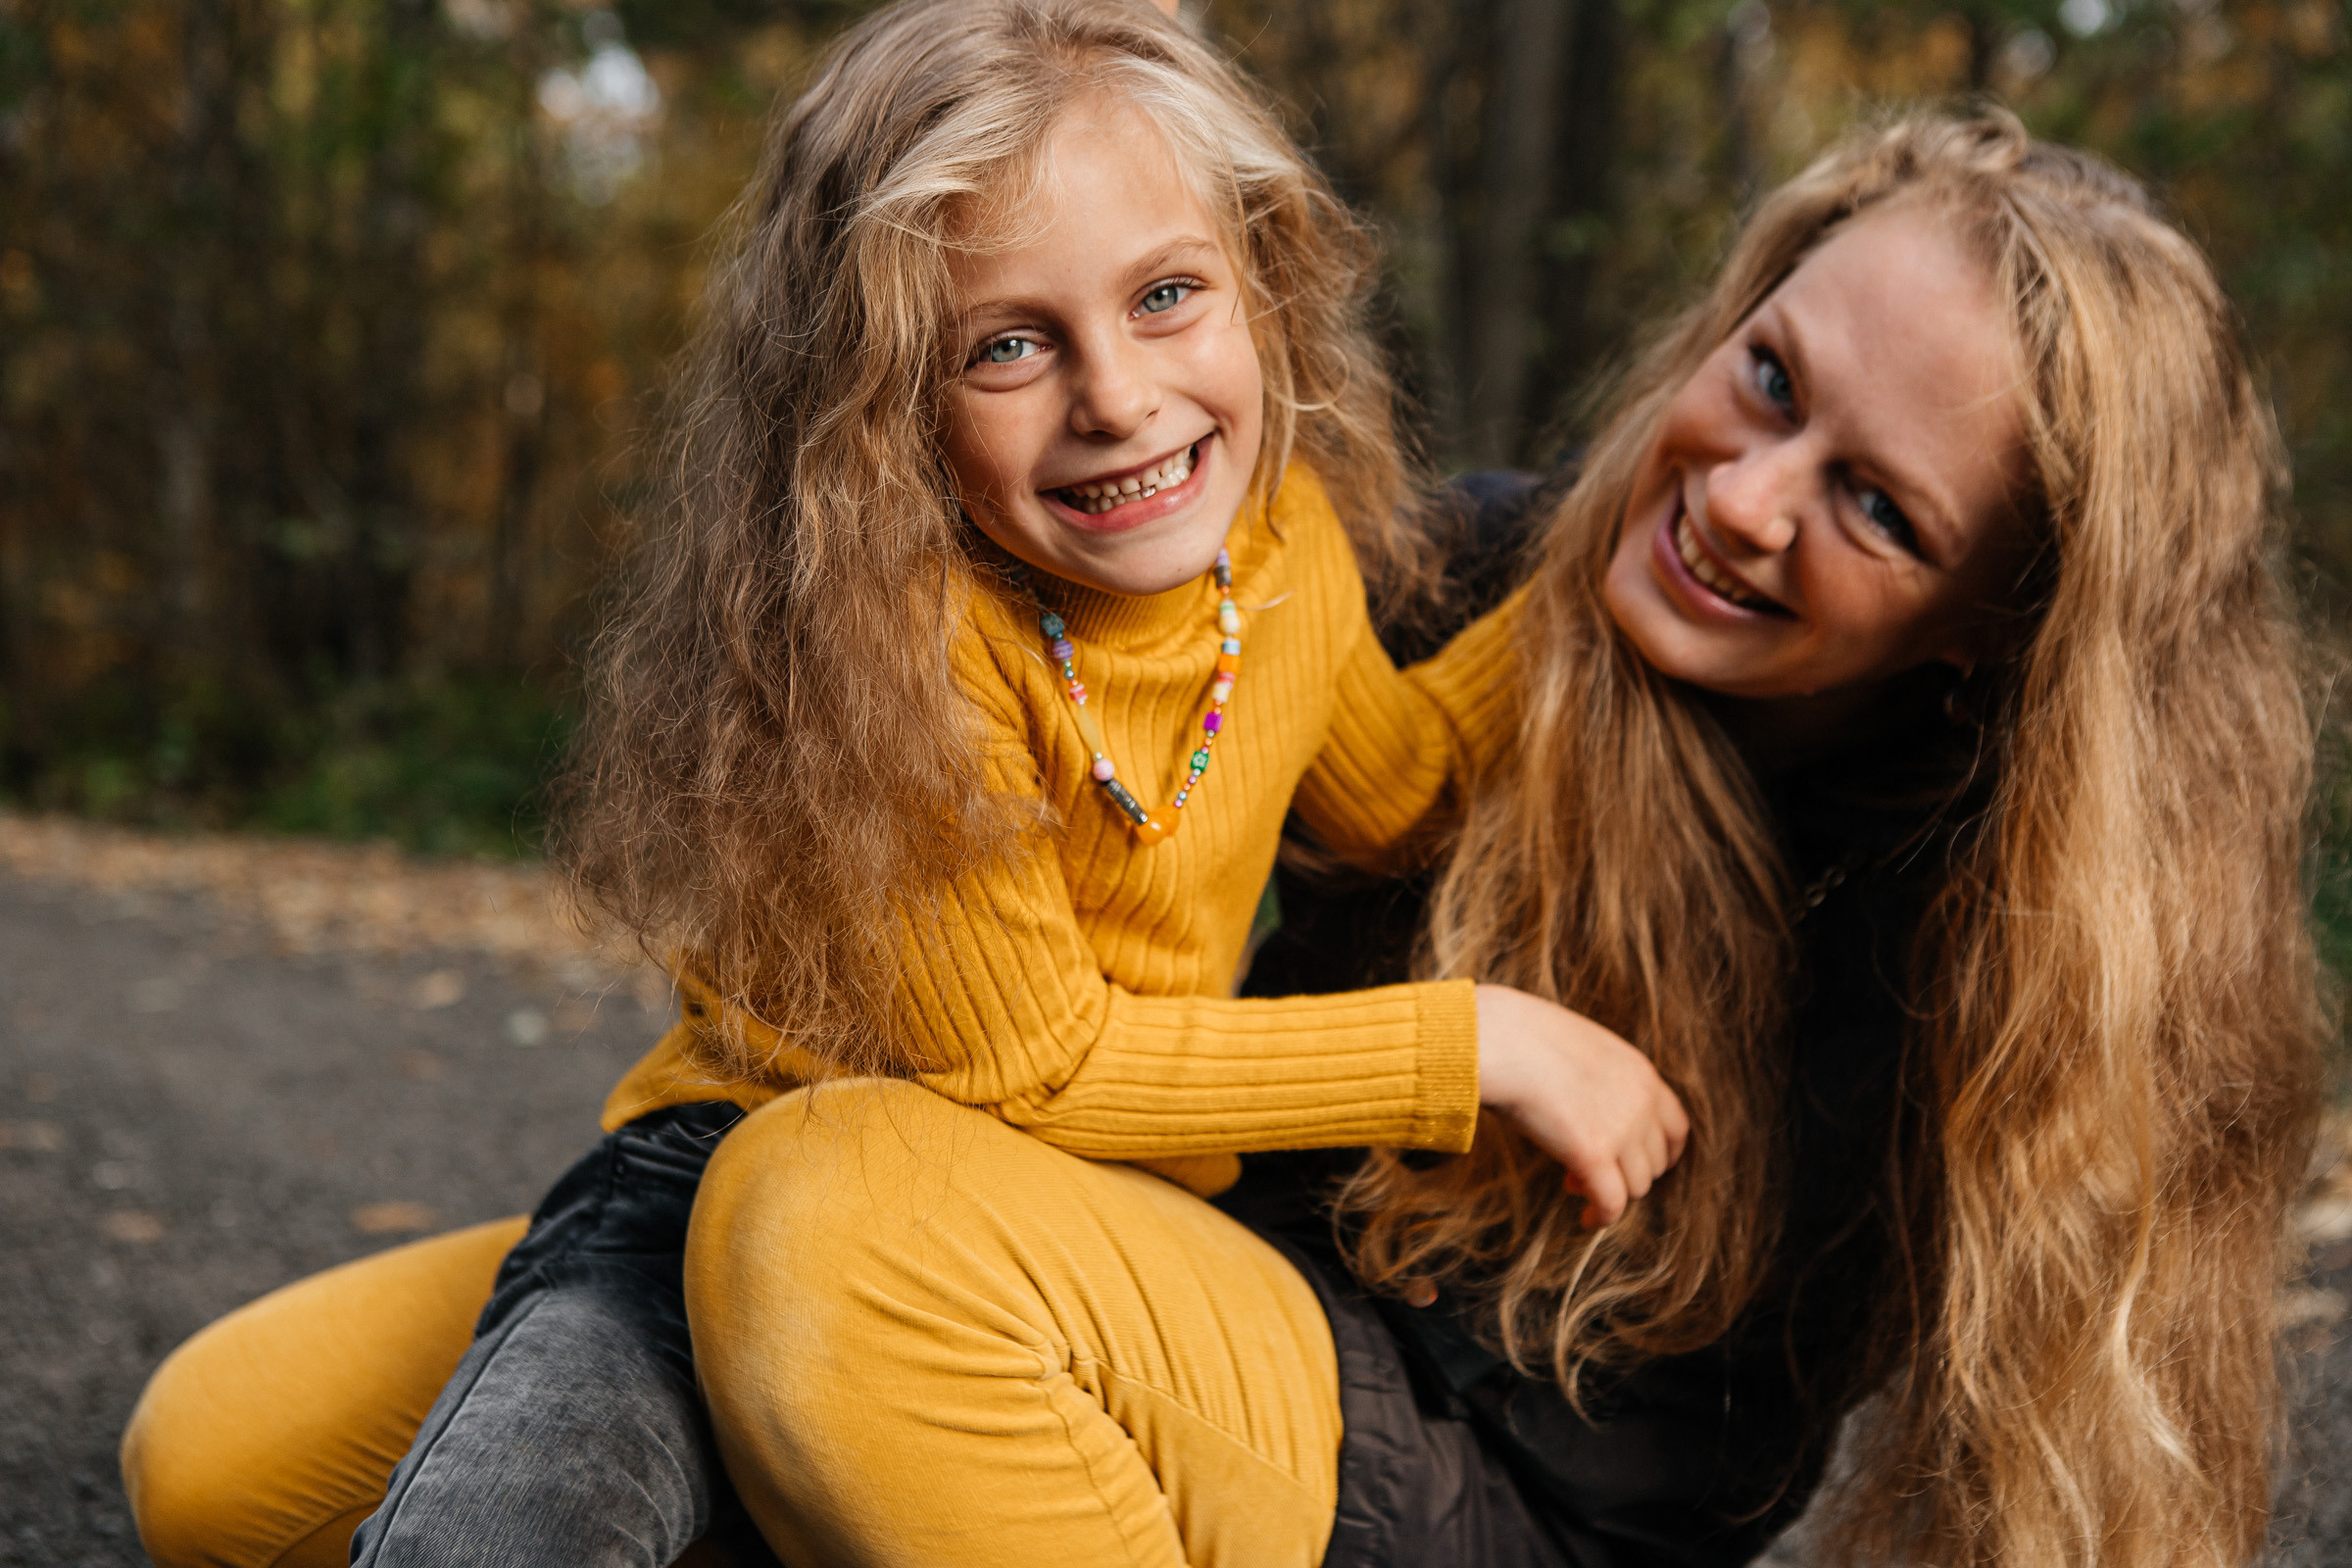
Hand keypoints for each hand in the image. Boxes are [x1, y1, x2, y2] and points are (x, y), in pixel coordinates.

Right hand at [1473, 984, 1689, 1227]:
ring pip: (1637, 1185)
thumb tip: (1587, 1104)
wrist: (1503, 1040)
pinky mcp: (1593, 1155)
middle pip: (1657, 1161)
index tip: (1641, 1163)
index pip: (1676, 1127)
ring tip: (1573, 1183)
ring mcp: (1621, 1130)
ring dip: (1611, 1192)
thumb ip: (1600, 1078)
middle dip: (1629, 1171)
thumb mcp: (1581, 1049)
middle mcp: (1642, 1103)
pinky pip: (1612, 1203)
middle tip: (1591, 1169)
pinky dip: (1602, 1217)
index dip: (1663, 1152)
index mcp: (1642, 1073)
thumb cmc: (1524, 1039)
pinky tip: (1586, 1219)